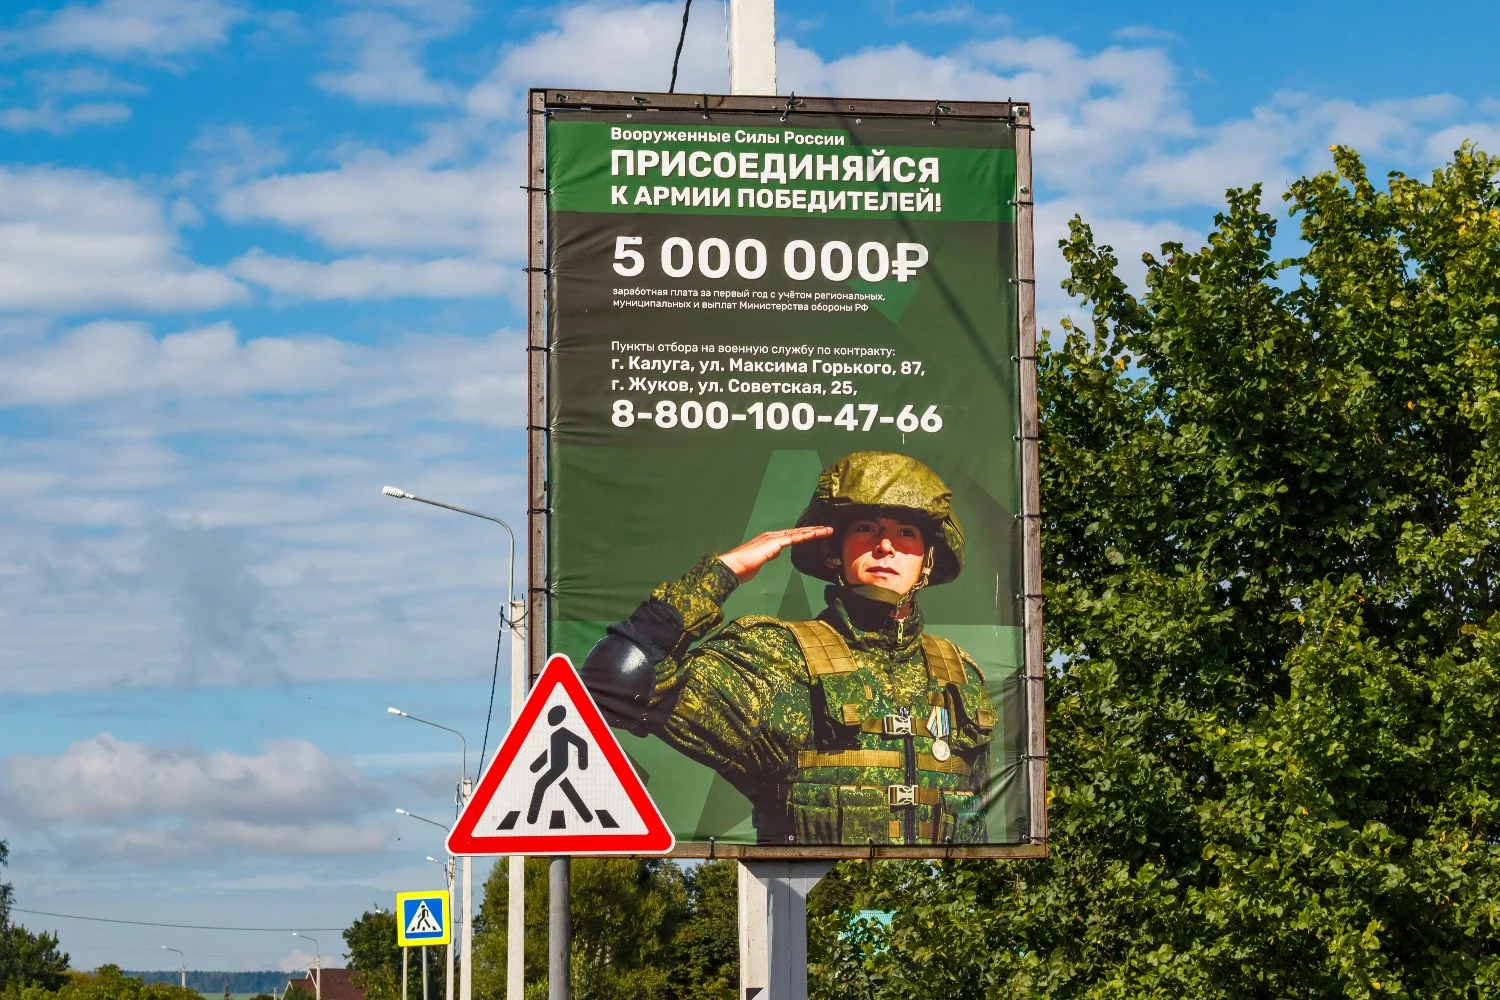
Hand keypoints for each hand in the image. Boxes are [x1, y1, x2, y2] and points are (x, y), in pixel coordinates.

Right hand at [718, 525, 834, 582]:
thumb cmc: (742, 567)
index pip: (791, 536)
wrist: (732, 566)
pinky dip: (805, 535)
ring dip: (813, 531)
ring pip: (798, 533)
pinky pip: (793, 538)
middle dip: (813, 530)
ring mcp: (773, 538)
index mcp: (770, 540)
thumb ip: (769, 556)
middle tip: (828, 529)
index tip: (817, 534)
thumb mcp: (760, 561)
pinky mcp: (773, 543)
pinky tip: (815, 534)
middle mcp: (772, 536)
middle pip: (797, 532)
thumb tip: (776, 553)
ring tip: (827, 530)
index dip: (805, 534)